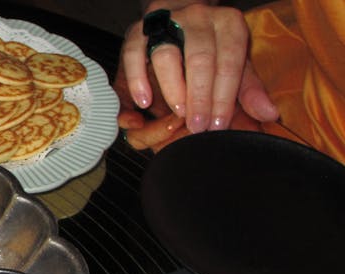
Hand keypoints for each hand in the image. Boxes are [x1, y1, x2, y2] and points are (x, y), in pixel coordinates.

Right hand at [120, 0, 278, 132]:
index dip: (224, 96)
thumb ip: (248, 89)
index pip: (229, 61)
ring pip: (166, 54)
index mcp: (228, 23)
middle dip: (199, 96)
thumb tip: (269, 114)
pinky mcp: (139, 30)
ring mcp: (166, 21)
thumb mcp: (235, 64)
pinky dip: (137, 79)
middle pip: (199, 58)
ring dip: (173, 89)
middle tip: (198, 126)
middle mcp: (198, 17)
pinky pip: (133, 53)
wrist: (180, 18)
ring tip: (179, 114)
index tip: (218, 124)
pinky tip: (144, 102)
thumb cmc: (211, 48)